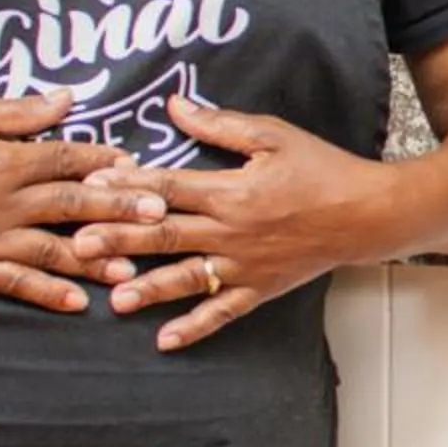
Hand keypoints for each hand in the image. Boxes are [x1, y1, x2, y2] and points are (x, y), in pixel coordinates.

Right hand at [0, 90, 165, 313]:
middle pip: (70, 206)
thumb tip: (69, 99)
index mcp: (0, 161)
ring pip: (50, 250)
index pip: (64, 161)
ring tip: (134, 267)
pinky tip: (77, 302)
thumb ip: (19, 113)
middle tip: (160, 214)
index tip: (137, 164)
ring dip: (94, 259)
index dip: (102, 162)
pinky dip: (45, 292)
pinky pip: (12, 282)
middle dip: (118, 210)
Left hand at [73, 96, 388, 350]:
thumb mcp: (274, 136)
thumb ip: (221, 125)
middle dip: (120, 240)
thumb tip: (175, 106)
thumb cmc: (322, 169)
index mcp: (231, 191)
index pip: (169, 188)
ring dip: (149, 288)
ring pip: (187, 278)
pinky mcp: (260, 287)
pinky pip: (223, 311)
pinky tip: (166, 340)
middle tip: (80, 246)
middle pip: (166, 236)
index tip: (92, 186)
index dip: (128, 186)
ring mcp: (244, 265)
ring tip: (114, 298)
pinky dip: (196, 326)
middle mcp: (231, 232)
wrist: (368, 213)